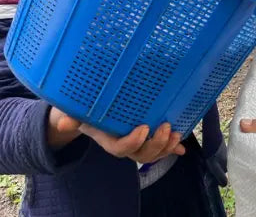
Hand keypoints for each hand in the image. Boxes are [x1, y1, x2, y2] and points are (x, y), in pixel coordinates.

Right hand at [48, 107, 184, 162]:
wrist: (91, 113)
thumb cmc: (85, 112)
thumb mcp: (76, 112)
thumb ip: (71, 117)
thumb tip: (63, 122)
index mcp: (109, 140)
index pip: (121, 149)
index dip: (133, 142)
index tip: (143, 128)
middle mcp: (125, 144)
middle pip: (142, 154)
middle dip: (156, 145)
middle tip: (165, 128)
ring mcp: (137, 142)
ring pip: (153, 152)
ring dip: (167, 146)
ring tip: (176, 135)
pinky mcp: (147, 136)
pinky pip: (160, 146)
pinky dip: (172, 147)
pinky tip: (182, 147)